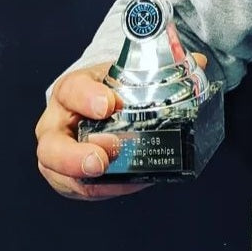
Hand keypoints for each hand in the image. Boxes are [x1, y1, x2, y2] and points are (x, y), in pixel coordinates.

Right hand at [35, 54, 207, 199]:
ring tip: (116, 177)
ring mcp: (59, 155)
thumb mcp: (127, 72)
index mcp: (72, 90)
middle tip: (102, 159)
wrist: (94, 104)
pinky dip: (107, 188)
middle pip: (52, 145)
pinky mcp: (69, 177)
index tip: (108, 105)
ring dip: (88, 180)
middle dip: (75, 156)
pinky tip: (132, 182)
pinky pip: (81, 189)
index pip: (72, 91)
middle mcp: (57, 124)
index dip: (88, 98)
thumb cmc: (109, 87)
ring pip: (59, 174)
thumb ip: (161, 66)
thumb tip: (200, 61)